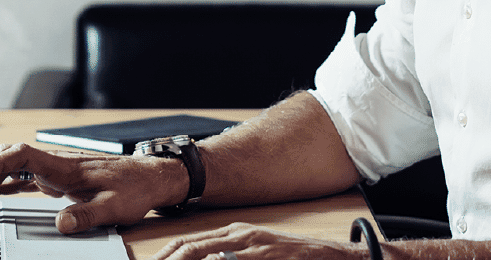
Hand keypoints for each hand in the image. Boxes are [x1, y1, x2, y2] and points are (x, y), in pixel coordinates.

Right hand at [0, 143, 185, 233]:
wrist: (150, 178)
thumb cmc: (134, 188)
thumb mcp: (115, 207)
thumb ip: (87, 215)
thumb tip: (61, 224)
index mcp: (65, 167)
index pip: (22, 155)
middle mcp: (56, 164)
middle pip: (11, 158)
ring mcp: (55, 170)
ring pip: (14, 167)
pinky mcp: (58, 178)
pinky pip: (24, 176)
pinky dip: (5, 185)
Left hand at [152, 222, 365, 259]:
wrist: (325, 255)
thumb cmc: (287, 256)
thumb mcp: (252, 250)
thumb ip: (225, 255)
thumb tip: (198, 258)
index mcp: (232, 233)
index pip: (187, 242)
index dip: (164, 255)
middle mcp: (239, 236)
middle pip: (190, 248)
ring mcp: (252, 247)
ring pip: (206, 255)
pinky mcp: (264, 257)